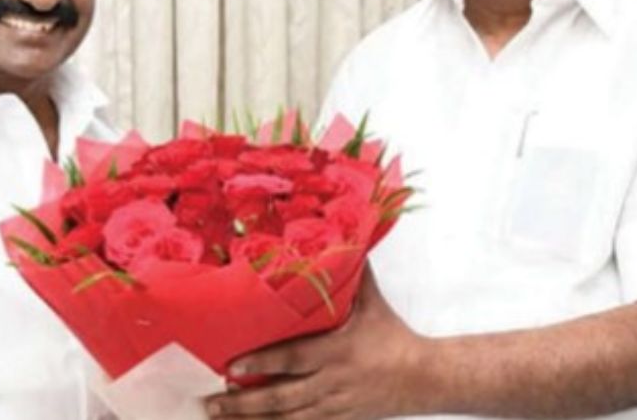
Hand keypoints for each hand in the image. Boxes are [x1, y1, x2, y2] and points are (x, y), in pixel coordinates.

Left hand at [205, 266, 427, 418]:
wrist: (425, 378)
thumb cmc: (394, 335)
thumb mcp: (372, 302)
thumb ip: (352, 272)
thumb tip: (340, 234)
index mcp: (338, 351)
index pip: (293, 359)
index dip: (262, 364)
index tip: (231, 366)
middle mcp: (332, 383)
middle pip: (282, 398)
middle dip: (244, 402)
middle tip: (211, 399)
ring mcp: (334, 406)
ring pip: (286, 419)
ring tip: (218, 416)